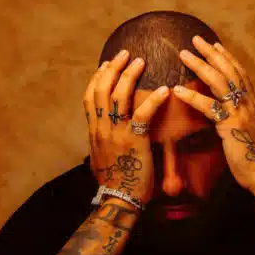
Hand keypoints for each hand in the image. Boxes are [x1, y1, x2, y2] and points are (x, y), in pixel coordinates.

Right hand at [84, 50, 169, 206]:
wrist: (119, 200)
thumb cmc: (114, 183)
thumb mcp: (100, 159)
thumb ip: (101, 143)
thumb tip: (100, 137)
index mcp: (94, 132)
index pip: (90, 97)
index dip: (97, 78)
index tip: (106, 64)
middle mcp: (102, 129)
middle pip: (103, 89)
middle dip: (113, 68)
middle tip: (125, 54)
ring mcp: (117, 134)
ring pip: (119, 96)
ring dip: (130, 75)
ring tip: (141, 61)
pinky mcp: (134, 142)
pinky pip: (142, 115)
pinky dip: (153, 100)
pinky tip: (164, 90)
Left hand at [174, 35, 254, 191]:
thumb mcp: (248, 135)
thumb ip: (239, 122)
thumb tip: (229, 119)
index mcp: (253, 105)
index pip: (240, 74)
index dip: (227, 58)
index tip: (215, 45)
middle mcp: (248, 104)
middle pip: (229, 70)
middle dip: (211, 53)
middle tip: (195, 39)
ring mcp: (241, 113)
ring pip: (219, 82)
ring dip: (199, 65)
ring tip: (183, 54)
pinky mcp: (231, 126)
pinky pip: (209, 107)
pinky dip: (192, 97)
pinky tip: (177, 90)